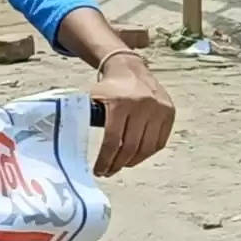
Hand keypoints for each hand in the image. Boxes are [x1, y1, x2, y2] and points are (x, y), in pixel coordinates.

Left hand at [89, 54, 175, 177]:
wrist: (130, 69)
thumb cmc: (108, 88)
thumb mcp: (94, 98)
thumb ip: (85, 117)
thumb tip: (70, 143)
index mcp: (120, 103)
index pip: (113, 140)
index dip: (105, 159)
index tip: (98, 170)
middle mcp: (142, 106)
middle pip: (130, 147)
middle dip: (117, 164)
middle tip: (108, 171)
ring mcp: (159, 109)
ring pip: (147, 147)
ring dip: (132, 161)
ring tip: (120, 165)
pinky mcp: (169, 113)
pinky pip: (159, 142)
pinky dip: (147, 153)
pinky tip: (135, 157)